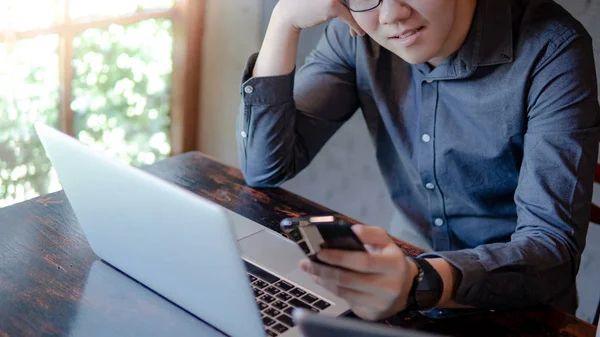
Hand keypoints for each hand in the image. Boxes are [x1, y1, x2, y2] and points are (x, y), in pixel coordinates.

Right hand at [273, 0, 364, 35]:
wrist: (288, 14)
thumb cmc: (304, 3)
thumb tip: (351, 3)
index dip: (357, 3)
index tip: (363, 9)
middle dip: (362, 7)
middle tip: (366, 17)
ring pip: (353, 5)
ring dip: (358, 17)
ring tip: (362, 27)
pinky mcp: (332, 5)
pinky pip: (349, 16)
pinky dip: (355, 26)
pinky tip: (359, 33)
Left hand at [299, 224, 417, 320]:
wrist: (405, 288)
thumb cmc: (389, 261)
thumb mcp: (386, 242)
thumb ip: (370, 233)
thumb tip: (352, 230)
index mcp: (393, 265)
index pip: (362, 261)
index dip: (339, 257)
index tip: (320, 252)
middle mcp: (388, 286)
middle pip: (349, 279)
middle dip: (324, 270)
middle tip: (306, 262)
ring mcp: (379, 303)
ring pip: (344, 291)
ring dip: (323, 280)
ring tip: (310, 269)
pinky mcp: (371, 314)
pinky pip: (345, 299)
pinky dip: (330, 288)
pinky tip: (321, 279)